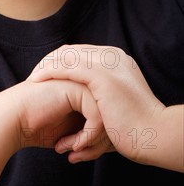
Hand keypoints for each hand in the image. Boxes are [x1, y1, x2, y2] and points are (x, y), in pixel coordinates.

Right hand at [11, 78, 113, 161]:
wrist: (13, 118)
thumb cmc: (37, 125)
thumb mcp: (72, 130)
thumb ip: (91, 128)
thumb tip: (113, 142)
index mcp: (86, 88)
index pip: (109, 116)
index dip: (100, 141)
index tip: (83, 155)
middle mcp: (87, 83)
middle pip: (111, 117)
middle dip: (98, 144)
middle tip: (80, 156)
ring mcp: (82, 82)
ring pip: (108, 118)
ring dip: (92, 143)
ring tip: (75, 152)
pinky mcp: (77, 87)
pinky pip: (97, 118)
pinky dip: (87, 138)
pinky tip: (71, 145)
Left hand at [28, 44, 164, 163]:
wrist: (153, 135)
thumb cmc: (135, 125)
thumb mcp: (119, 98)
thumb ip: (105, 89)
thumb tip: (88, 94)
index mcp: (116, 58)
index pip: (79, 51)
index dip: (58, 60)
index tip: (43, 74)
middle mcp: (112, 55)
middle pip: (70, 50)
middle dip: (49, 61)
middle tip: (33, 76)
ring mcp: (108, 63)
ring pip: (66, 56)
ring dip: (46, 66)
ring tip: (32, 79)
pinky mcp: (102, 75)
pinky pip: (67, 68)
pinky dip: (49, 72)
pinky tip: (37, 80)